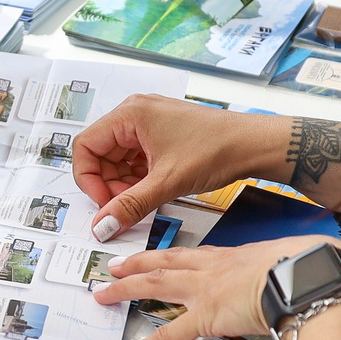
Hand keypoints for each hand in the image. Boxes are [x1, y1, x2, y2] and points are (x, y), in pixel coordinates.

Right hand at [72, 95, 287, 242]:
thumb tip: (102, 225)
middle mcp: (136, 114)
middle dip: (109, 184)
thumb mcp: (166, 182)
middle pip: (101, 154)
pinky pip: (136, 159)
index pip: (85, 146)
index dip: (88, 179)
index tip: (103, 204)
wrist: (255, 145)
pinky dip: (139, 179)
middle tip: (123, 207)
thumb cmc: (218, 149)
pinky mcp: (162, 135)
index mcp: (130, 114)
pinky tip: (153, 191)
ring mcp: (149, 123)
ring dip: (124, 184)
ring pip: (118, 159)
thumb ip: (129, 205)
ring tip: (142, 200)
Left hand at [94, 233, 340, 339]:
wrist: (305, 271)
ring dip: (124, 290)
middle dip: (137, 265)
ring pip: (154, 286)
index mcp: (233, 256)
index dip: (171, 257)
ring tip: (102, 294)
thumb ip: (290, 268)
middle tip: (114, 268)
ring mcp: (204, 290)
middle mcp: (212, 268)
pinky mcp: (205, 316)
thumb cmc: (309, 264)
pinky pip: (164, 338)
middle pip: (164, 263)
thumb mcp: (296, 257)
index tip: (158, 257)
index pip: (193, 256)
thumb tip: (308, 272)